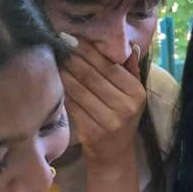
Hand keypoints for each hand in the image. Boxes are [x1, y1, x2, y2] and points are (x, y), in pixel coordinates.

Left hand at [60, 41, 145, 167]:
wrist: (114, 153)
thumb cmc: (122, 117)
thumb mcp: (133, 95)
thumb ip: (131, 70)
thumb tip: (130, 46)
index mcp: (137, 94)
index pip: (110, 67)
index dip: (90, 51)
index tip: (74, 38)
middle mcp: (125, 108)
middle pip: (93, 76)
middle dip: (74, 58)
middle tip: (60, 44)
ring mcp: (108, 122)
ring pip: (80, 90)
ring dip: (65, 72)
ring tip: (56, 59)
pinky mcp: (91, 132)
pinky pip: (73, 105)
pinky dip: (64, 91)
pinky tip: (56, 80)